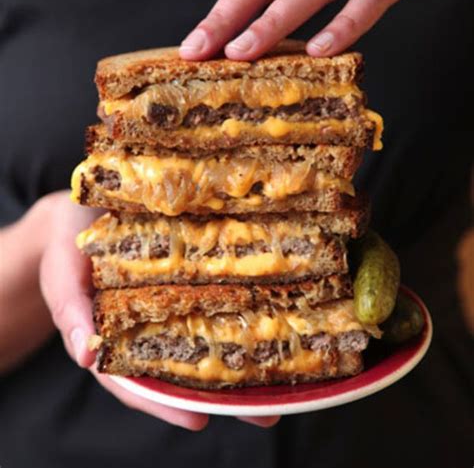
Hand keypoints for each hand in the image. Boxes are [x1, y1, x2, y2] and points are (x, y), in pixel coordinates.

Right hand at [38, 192, 278, 429]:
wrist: (81, 210)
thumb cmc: (66, 244)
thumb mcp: (61, 274)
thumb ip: (70, 310)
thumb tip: (88, 355)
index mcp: (111, 337)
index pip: (136, 382)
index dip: (164, 403)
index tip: (197, 420)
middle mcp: (143, 328)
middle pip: (180, 370)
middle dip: (218, 394)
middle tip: (261, 416)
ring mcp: (166, 306)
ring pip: (200, 341)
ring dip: (235, 363)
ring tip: (278, 385)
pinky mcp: (183, 280)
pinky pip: (207, 301)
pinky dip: (232, 315)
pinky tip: (264, 325)